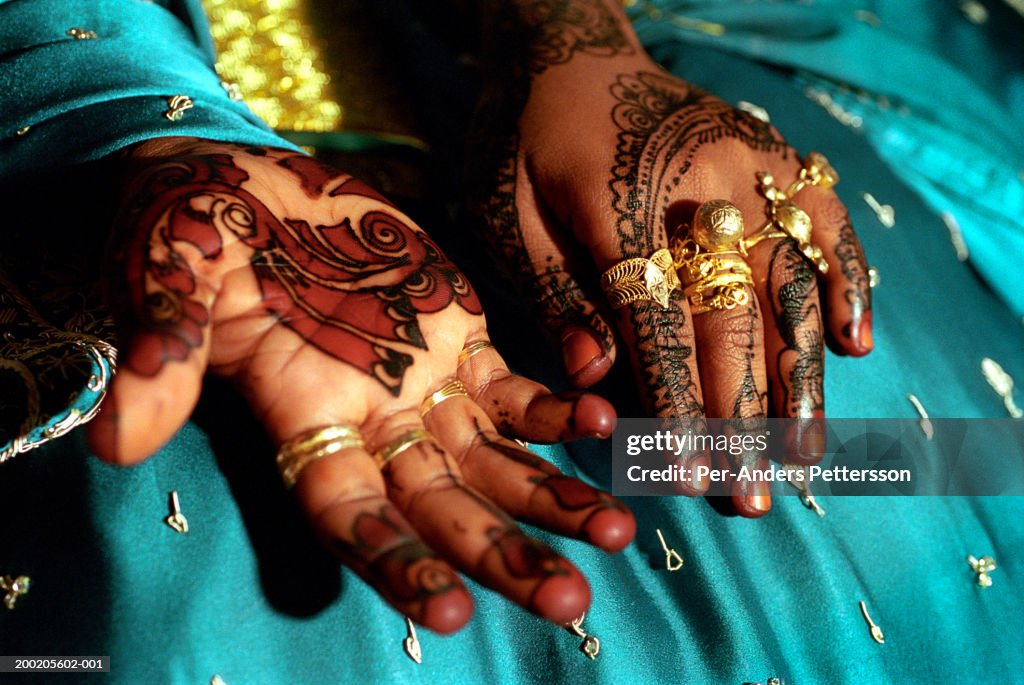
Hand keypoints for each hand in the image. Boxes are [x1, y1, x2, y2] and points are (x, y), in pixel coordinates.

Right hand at [86, 137, 634, 631]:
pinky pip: (513, 387)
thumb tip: (119, 442)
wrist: (255, 182)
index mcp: (301, 419)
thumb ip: (162, 351)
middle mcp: (371, 420)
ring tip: (619, 528)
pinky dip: (554, 407)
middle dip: (502, 553)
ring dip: (552, 497)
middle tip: (568, 600)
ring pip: (493, 460)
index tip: (447, 608)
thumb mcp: (168, 275)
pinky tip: (599, 422)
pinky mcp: (458, 337)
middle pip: (442, 507)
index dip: (392, 560)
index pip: (350, 513)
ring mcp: (422, 383)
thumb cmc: (199, 230)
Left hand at [467, 0, 871, 515]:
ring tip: (805, 453)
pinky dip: (846, 282)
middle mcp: (699, 181)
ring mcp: (749, 162)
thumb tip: (594, 379)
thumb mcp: (503, 210)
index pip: (656, 323)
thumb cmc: (522, 137)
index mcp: (618, 197)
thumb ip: (552, 292)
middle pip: (731, 316)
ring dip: (801, 375)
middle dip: (740, 414)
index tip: (688, 476)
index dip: (675, 405)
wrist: (569, 49)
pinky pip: (826, 220)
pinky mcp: (775, 152)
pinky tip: (855, 345)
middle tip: (749, 493)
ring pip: (789, 282)